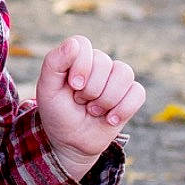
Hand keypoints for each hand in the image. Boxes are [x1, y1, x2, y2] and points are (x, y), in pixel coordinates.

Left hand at [36, 34, 144, 179]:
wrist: (71, 141)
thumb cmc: (57, 112)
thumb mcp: (47, 89)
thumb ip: (54, 63)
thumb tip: (73, 43)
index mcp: (77, 57)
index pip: (83, 44)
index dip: (81, 66)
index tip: (73, 86)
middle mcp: (99, 64)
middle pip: (104, 63)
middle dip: (90, 90)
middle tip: (80, 102)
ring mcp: (116, 79)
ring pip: (124, 74)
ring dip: (106, 100)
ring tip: (93, 110)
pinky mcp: (131, 95)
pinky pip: (137, 92)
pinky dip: (123, 109)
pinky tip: (109, 119)